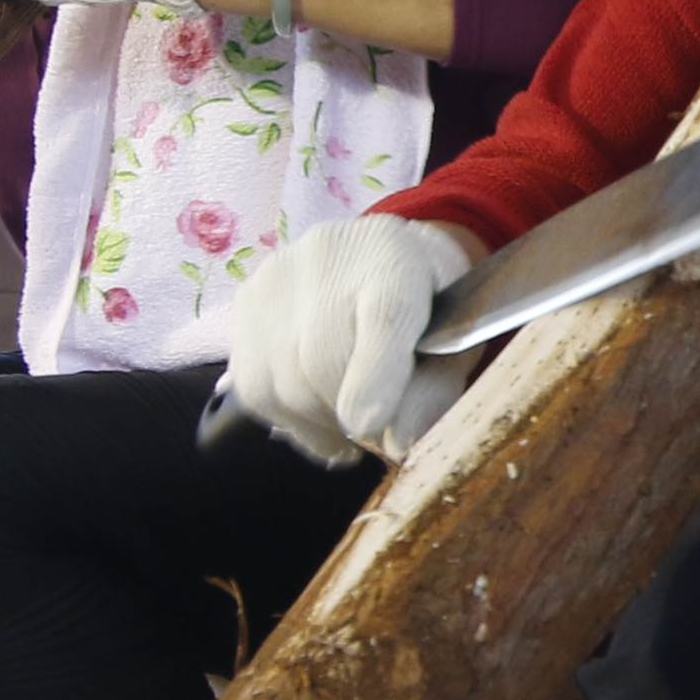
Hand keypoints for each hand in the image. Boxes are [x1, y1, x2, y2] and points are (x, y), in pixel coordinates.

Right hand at [216, 212, 478, 466]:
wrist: (385, 259)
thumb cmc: (429, 309)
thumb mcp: (454, 344)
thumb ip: (434, 390)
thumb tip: (397, 443)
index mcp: (398, 258)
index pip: (385, 314)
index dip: (375, 377)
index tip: (369, 427)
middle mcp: (328, 255)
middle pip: (323, 358)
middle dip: (349, 416)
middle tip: (374, 432)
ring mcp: (277, 275)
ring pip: (283, 382)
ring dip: (319, 421)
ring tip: (350, 421)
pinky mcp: (246, 302)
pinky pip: (256, 388)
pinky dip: (290, 418)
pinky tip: (317, 413)